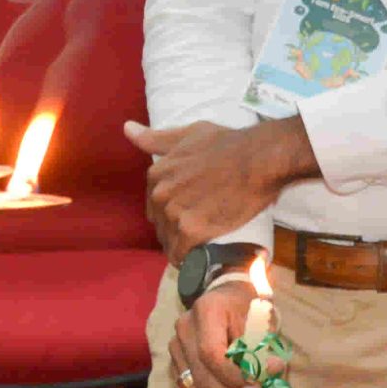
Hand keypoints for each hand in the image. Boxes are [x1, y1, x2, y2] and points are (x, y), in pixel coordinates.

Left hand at [126, 117, 315, 257]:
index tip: (186, 212)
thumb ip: (156, 139)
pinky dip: (189, 259)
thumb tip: (127, 128)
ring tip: (199, 246)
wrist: (259, 160)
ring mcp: (174, 213)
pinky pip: (182, 253)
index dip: (169, 210)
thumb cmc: (229, 144)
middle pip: (160, 223)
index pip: (154, 202)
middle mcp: (160, 194)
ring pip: (169, 240)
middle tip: (196, 229)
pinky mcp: (191, 230)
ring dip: (181, 246)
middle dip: (174, 228)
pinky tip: (198, 258)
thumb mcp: (189, 134)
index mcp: (157, 174)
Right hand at [167, 279, 277, 387]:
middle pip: (202, 380)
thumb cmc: (245, 306)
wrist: (223, 296)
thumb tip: (272, 373)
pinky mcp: (176, 370)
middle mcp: (183, 334)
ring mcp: (175, 354)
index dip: (233, 377)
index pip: (210, 354)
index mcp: (204, 314)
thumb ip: (261, 347)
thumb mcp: (257, 317)